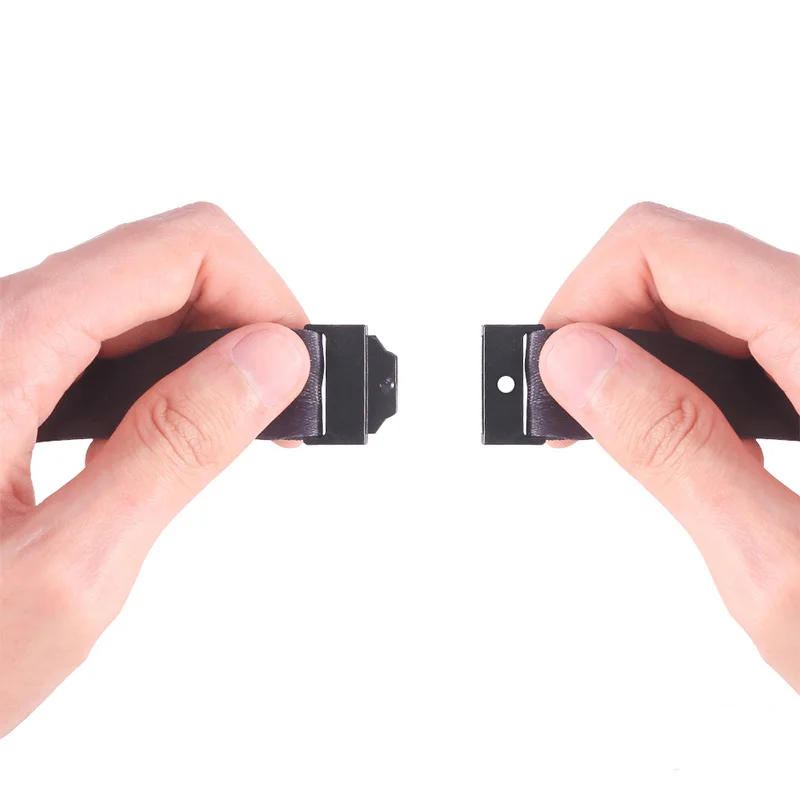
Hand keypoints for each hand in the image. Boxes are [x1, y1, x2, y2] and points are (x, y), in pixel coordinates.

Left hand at [0, 203, 310, 735]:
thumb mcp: (68, 567)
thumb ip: (176, 448)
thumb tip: (269, 361)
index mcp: (2, 347)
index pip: (180, 249)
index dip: (262, 297)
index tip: (295, 374)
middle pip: (161, 259)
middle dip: (243, 322)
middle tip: (277, 410)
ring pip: (137, 296)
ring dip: (206, 350)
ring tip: (235, 429)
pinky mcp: (0, 375)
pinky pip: (102, 334)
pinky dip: (162, 370)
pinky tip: (173, 432)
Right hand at [538, 202, 799, 690]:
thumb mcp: (783, 570)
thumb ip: (674, 449)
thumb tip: (579, 363)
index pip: (665, 248)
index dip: (583, 300)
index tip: (552, 376)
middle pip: (685, 260)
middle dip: (604, 326)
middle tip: (573, 414)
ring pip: (710, 295)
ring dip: (643, 352)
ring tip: (620, 434)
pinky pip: (746, 331)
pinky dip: (687, 371)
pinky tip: (683, 434)